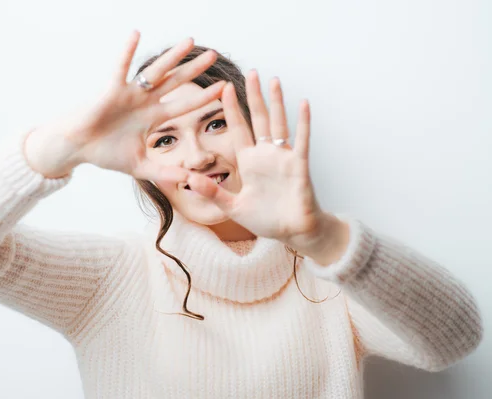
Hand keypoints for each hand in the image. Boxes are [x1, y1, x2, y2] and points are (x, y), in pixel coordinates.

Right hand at [26, 30, 225, 180]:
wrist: (77, 148)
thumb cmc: (105, 153)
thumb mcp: (140, 167)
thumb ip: (164, 173)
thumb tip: (189, 180)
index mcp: (153, 116)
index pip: (184, 104)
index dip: (203, 97)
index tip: (224, 88)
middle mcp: (145, 101)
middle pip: (175, 82)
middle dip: (194, 69)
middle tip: (215, 55)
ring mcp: (129, 93)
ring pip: (155, 71)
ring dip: (172, 57)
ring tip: (190, 41)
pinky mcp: (111, 90)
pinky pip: (121, 68)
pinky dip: (127, 51)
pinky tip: (137, 33)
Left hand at [186, 70, 325, 248]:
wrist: (293, 233)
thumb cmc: (266, 220)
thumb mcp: (233, 207)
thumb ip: (212, 193)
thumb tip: (188, 180)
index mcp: (249, 162)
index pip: (238, 130)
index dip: (231, 110)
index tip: (222, 88)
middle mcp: (265, 155)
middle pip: (259, 119)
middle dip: (254, 96)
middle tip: (251, 72)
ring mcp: (283, 158)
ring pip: (279, 123)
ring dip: (276, 102)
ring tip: (273, 80)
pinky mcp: (299, 166)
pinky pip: (302, 140)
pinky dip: (303, 122)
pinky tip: (303, 103)